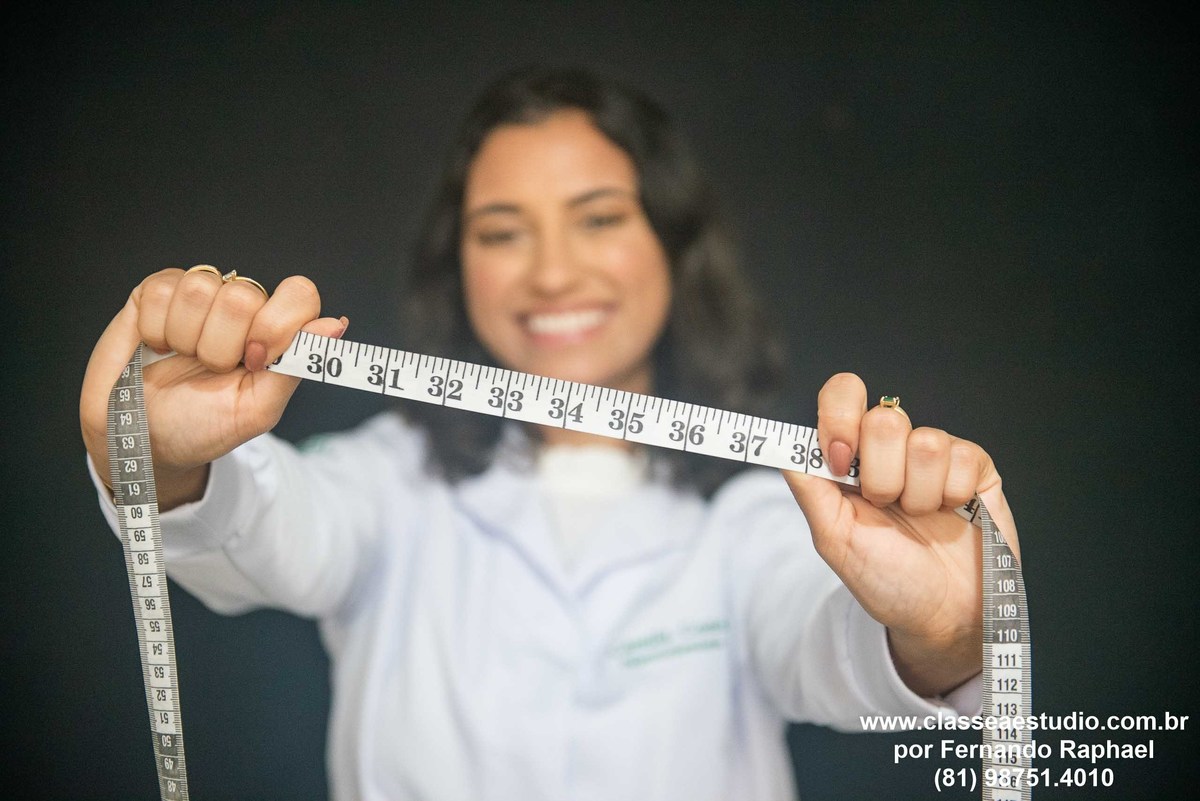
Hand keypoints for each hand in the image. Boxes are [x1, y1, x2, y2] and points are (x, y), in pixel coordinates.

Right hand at [80, 267, 346, 509]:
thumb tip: (337, 324)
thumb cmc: (204, 426)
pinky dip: (156, 329)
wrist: (143, 438)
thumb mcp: (256, 409)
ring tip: (185, 359)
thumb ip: (297, 364)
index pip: (299, 293)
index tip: (254, 361)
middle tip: (212, 369)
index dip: (276, 324)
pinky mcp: (157, 292)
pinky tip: (160, 347)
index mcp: (275, 332)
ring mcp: (201, 295)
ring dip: (187, 338)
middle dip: (221, 346)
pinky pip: (161, 291)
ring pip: (200, 289)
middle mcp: (242, 306)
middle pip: (243, 295)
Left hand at [781, 373, 1019, 696]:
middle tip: (886, 507)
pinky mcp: (975, 465)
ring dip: (918, 494)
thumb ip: (809, 488)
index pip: (843, 395)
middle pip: (884, 419)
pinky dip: (952, 495)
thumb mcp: (834, 539)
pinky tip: (952, 513)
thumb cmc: (885, 578)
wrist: (941, 616)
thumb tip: (785, 445)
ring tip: (919, 517)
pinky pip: (963, 456)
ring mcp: (934, 454)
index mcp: (852, 456)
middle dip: (881, 477)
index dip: (840, 417)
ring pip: (925, 441)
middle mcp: (891, 447)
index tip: (840, 461)